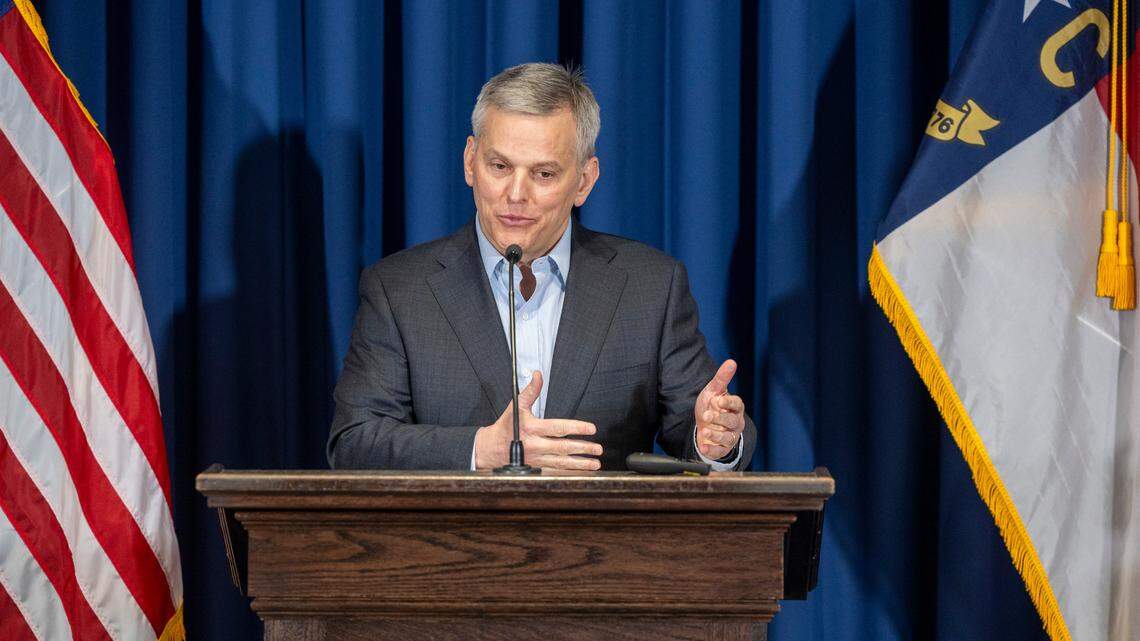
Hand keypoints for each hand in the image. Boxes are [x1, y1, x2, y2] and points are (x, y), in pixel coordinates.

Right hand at [474, 371, 602, 469]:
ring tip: (595, 463)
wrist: (490, 449)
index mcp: (532, 428)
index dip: (576, 428)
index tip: (591, 429)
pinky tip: (581, 472)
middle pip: (563, 448)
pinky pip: (555, 471)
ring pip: (561, 462)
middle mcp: (534, 445)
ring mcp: (535, 459)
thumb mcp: (516, 406)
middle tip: (598, 448)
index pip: (558, 428)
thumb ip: (530, 391)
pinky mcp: (535, 468)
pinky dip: (569, 472)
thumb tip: (538, 375)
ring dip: (580, 464)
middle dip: (583, 448)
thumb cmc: (505, 426)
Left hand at [694, 359, 744, 459]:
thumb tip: (731, 362)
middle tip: (707, 415)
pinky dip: (711, 450)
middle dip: (719, 418)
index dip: (729, 403)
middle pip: (732, 421)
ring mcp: (730, 436)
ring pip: (727, 437)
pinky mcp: (722, 448)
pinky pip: (719, 451)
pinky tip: (704, 447)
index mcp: (735, 407)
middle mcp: (735, 422)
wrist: (703, 426)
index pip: (737, 404)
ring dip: (715, 434)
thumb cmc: (712, 406)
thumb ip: (722, 378)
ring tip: (705, 431)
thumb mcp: (714, 391)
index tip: (719, 401)